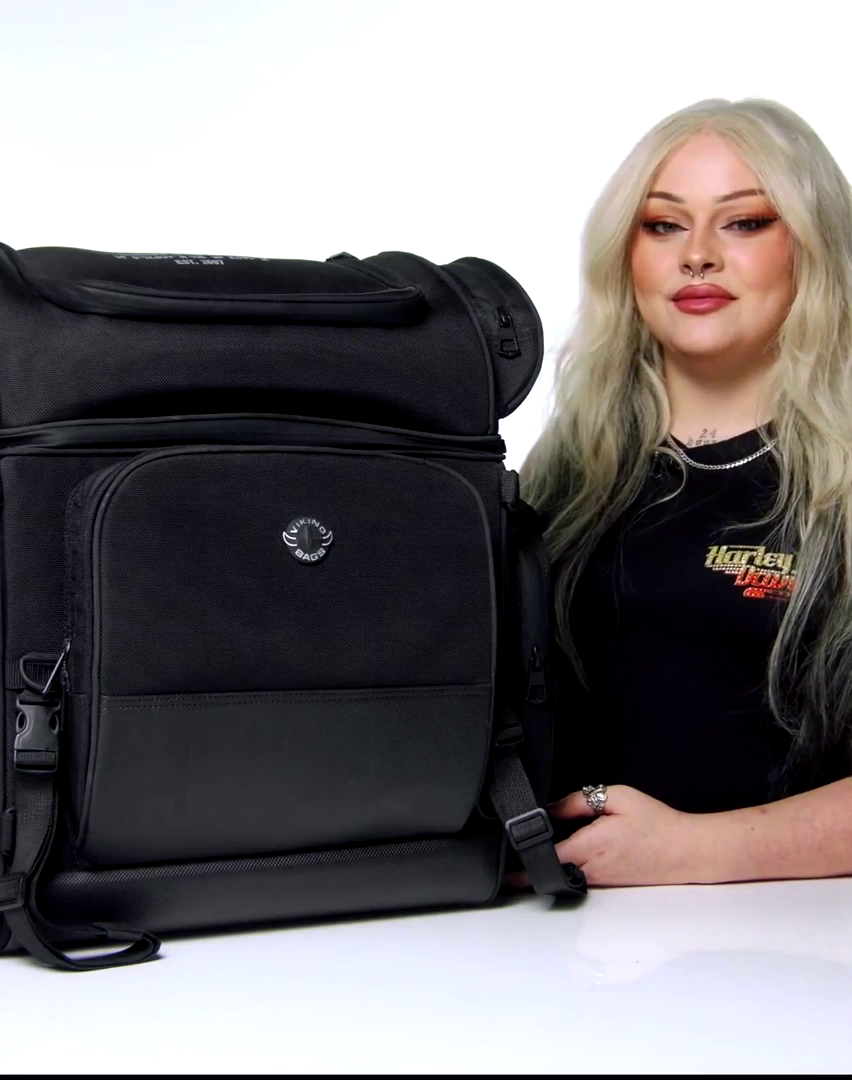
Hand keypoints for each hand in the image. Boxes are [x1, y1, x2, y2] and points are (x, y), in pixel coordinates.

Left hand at [503, 784, 715, 887]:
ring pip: (565, 877)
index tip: (503, 870)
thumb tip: (550, 808)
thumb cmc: (658, 823)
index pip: (547, 859)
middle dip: (531, 866)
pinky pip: (581, 879)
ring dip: (550, 868)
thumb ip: (579, 802)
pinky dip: (570, 870)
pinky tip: (569, 855)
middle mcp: (594, 869)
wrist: (688, 851)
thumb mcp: (617, 798)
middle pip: (551, 871)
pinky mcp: (610, 884)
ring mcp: (602, 881)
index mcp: (592, 846)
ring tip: (535, 854)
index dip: (523, 864)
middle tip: (512, 857)